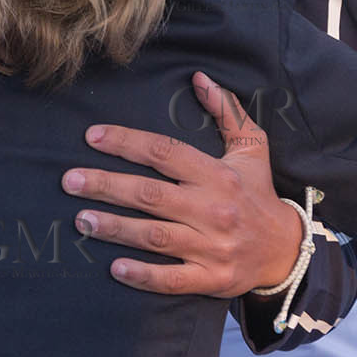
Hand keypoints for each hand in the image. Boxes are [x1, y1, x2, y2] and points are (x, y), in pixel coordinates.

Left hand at [60, 71, 302, 297]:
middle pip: (150, 195)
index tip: (92, 136)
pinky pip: (172, 279)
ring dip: (115, 228)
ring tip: (81, 219)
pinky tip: (116, 268)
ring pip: (155, 236)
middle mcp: (213, 209)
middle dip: (107, 186)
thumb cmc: (259, 193)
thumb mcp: (251, 147)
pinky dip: (144, 275)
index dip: (126, 142)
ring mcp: (212, 247)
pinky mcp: (212, 279)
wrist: (287, 250)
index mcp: (217, 174)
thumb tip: (199, 77)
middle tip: (69, 180)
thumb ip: (226, 111)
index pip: (164, 152)